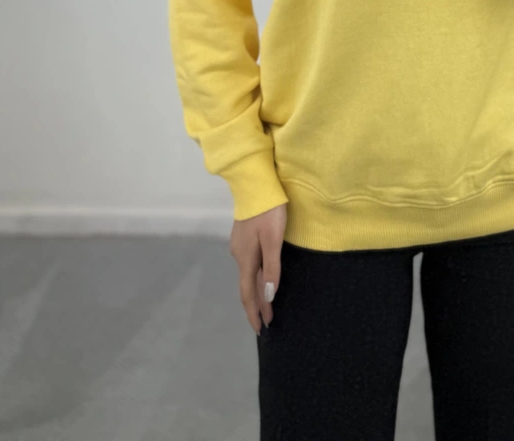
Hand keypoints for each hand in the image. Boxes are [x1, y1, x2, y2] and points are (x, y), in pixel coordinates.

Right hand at [230, 201, 286, 332]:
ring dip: (256, 291)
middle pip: (247, 286)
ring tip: (265, 304)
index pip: (248, 293)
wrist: (255, 184)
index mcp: (246, 258)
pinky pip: (248, 263)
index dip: (254, 312)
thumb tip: (267, 296)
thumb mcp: (274, 239)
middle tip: (267, 322)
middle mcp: (239, 254)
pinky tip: (260, 277)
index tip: (261, 329)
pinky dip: (254, 276)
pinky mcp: (242, 236)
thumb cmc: (269, 211)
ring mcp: (239, 245)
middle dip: (256, 305)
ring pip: (247, 274)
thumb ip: (271, 267)